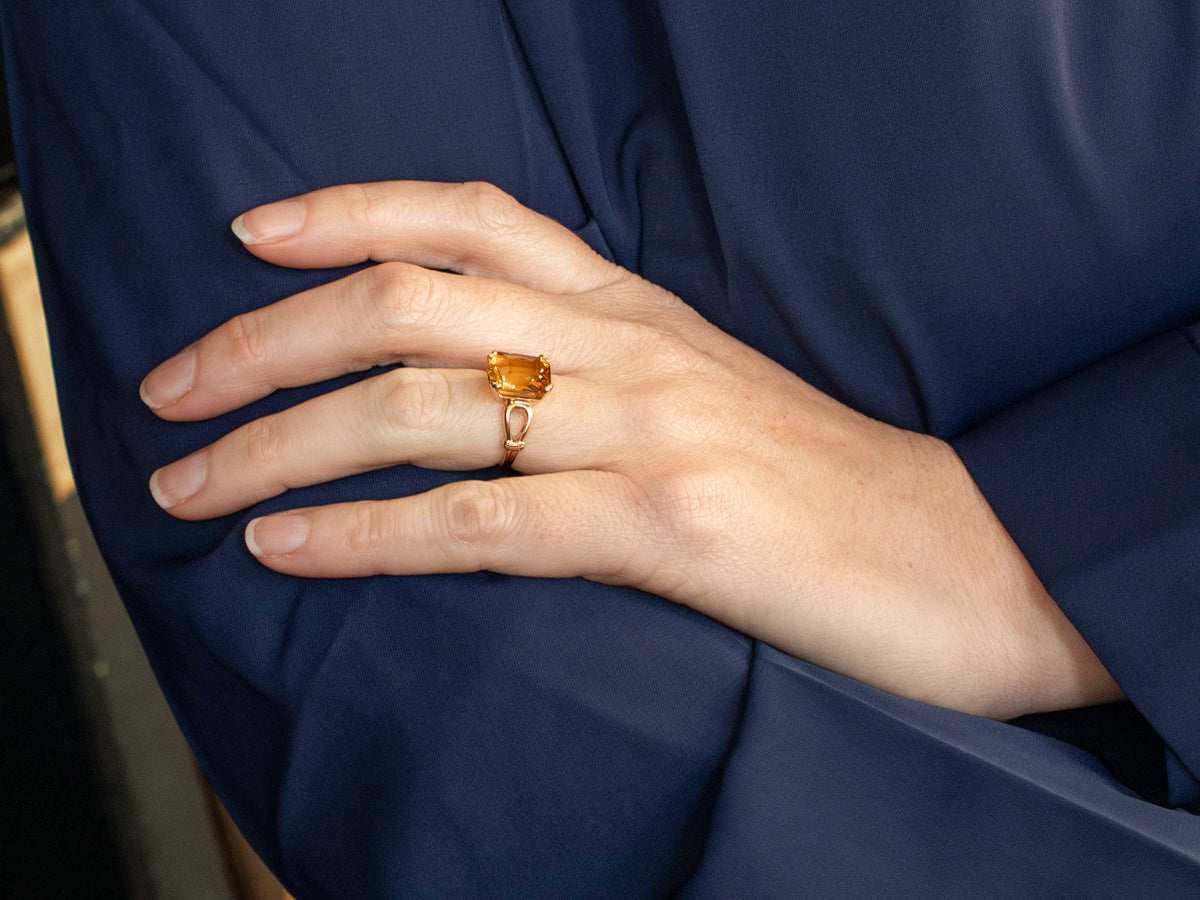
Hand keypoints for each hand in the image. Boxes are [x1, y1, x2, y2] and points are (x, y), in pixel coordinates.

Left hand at [141, 181, 1120, 718]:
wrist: (971, 558)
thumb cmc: (827, 485)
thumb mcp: (708, 395)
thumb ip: (603, 371)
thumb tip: (482, 388)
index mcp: (641, 310)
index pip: (473, 217)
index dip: (349, 210)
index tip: (252, 236)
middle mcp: (632, 350)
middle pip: (409, 304)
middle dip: (264, 340)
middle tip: (171, 390)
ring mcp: (648, 433)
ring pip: (421, 410)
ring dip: (279, 444)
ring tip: (189, 488)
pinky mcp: (668, 530)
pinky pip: (479, 522)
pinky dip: (364, 534)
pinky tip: (286, 547)